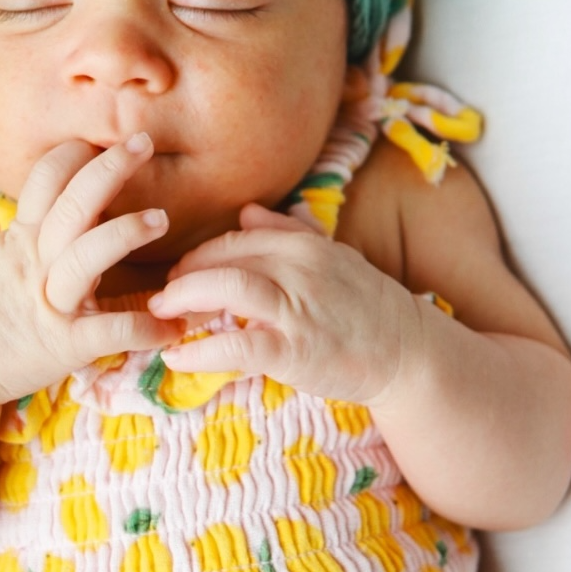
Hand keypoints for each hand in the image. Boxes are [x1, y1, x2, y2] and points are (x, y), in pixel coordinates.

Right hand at [0, 134, 182, 406]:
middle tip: (144, 142)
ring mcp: (48, 303)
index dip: (74, 154)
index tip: (105, 137)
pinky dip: (143, 327)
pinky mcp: (61, 346)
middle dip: (109, 169)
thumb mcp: (0, 262)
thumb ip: (35, 236)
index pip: (45, 181)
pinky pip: (107, 331)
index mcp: (21, 239)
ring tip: (162, 219)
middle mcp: (35, 263)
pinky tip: (171, 326)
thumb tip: (74, 211)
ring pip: (87, 255)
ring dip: (126, 232)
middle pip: (72, 204)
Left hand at [147, 203, 422, 404]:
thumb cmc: (367, 307)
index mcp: (304, 245)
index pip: (234, 240)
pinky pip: (237, 345)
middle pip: (222, 259)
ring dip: (184, 300)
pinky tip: (179, 359)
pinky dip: (201, 351)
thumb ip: (288, 234)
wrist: (408, 352)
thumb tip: (245, 212)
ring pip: (226, 287)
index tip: (179, 276)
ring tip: (162, 318)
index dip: (198, 257)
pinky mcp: (296, 351)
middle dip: (183, 278)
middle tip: (161, 299)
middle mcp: (299, 268)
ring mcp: (298, 308)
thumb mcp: (332, 258)